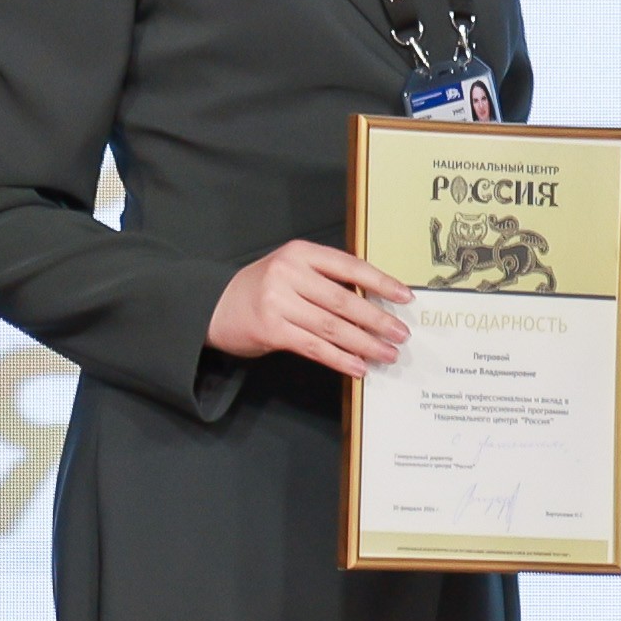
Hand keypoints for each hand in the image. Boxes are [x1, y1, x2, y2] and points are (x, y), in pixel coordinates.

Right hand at [210, 238, 411, 372]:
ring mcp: (278, 302)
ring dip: (365, 344)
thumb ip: (326, 279)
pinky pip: (315, 348)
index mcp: (301, 253)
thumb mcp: (292, 270)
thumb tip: (375, 302)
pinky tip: (359, 367)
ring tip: (388, 354)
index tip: (406, 297)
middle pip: (344, 300)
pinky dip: (341, 359)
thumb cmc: (263, 289)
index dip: (381, 283)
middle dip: (378, 320)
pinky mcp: (271, 330)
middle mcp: (289, 273)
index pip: (350, 266)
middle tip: (401, 334)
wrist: (214, 306)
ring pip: (333, 327)